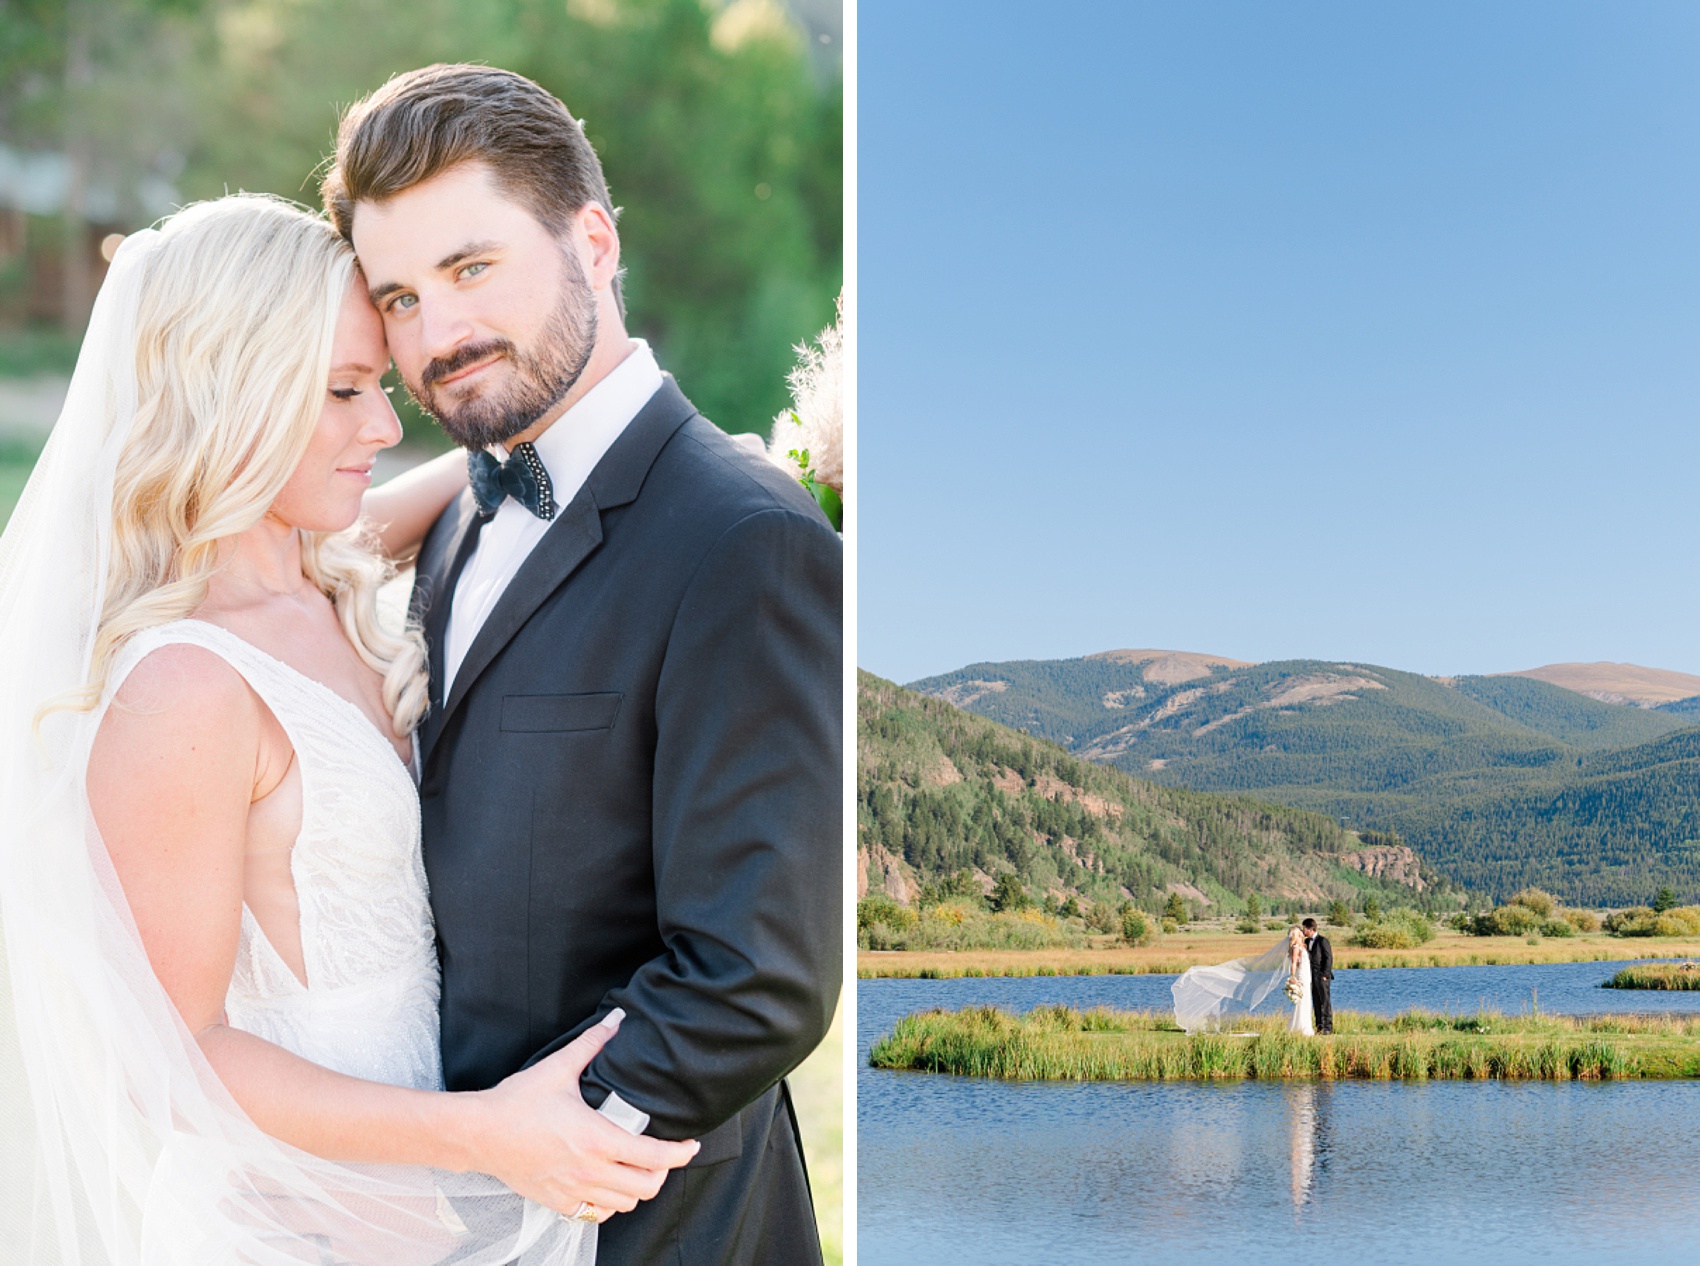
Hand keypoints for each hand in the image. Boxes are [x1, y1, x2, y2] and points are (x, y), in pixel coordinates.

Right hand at [468, 1011, 699, 1218]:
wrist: (478, 1133)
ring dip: (636, 1189)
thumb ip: (592, 1044)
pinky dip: (608, 1203)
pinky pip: (595, 1214)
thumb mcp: (558, 1069)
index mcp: (597, 1139)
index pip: (654, 1157)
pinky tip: (606, 1185)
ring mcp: (573, 1190)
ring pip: (623, 1205)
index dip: (680, 1154)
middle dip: (661, 1174)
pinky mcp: (557, 1202)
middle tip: (661, 1157)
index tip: (691, 1146)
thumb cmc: (517, 1102)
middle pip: (646, 1188)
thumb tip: (616, 1019)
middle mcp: (590, 1170)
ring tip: (635, 1170)